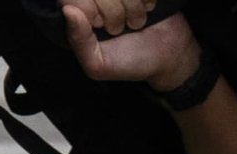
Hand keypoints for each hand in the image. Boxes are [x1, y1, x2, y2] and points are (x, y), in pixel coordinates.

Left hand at [58, 0, 201, 90]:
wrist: (169, 58)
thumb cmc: (130, 62)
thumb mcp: (99, 63)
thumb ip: (78, 41)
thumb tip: (67, 10)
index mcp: (79, 13)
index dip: (90, 9)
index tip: (100, 25)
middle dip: (114, 13)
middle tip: (119, 28)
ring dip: (133, 6)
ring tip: (134, 22)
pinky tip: (147, 9)